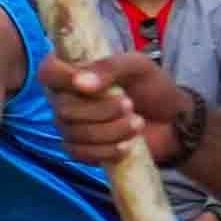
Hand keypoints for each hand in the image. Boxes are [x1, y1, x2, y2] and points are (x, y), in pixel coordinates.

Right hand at [48, 51, 179, 166]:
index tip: (88, 84)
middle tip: (130, 105)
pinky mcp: (82, 150)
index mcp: (74, 70)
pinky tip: (127, 146)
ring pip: (74, 133)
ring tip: (137, 124)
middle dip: (100, 110)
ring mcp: (71, 126)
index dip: (62, 79)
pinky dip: (105, 150)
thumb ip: (110, 67)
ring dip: (110, 131)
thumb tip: (80, 83)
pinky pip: (79, 154)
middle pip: (63, 108)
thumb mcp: (138, 66)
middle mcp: (65, 97)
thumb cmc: (153, 87)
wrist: (173, 122)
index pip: (48, 72)